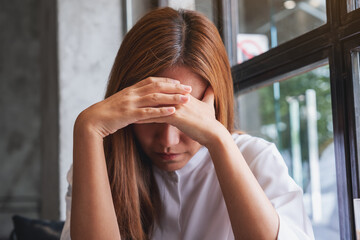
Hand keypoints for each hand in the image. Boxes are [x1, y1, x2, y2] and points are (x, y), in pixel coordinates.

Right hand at [75, 77, 191, 137]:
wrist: (92, 120)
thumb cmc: (107, 113)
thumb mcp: (121, 101)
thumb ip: (133, 98)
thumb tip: (143, 98)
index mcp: (131, 89)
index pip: (152, 81)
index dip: (167, 81)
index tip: (179, 82)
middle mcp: (132, 93)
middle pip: (157, 86)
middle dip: (174, 87)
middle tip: (189, 88)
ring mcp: (131, 103)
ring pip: (155, 98)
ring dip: (172, 97)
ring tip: (187, 99)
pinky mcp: (129, 115)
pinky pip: (148, 112)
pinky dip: (161, 111)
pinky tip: (173, 111)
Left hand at [136, 86, 225, 146]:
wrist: (213, 132)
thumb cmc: (210, 120)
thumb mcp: (210, 105)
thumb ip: (209, 95)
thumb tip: (211, 87)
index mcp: (184, 94)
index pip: (164, 88)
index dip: (152, 89)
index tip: (141, 90)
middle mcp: (178, 98)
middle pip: (156, 94)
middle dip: (142, 95)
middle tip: (130, 97)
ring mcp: (176, 107)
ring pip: (154, 105)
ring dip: (140, 107)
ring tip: (128, 109)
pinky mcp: (175, 117)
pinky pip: (156, 117)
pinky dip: (144, 118)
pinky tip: (134, 120)